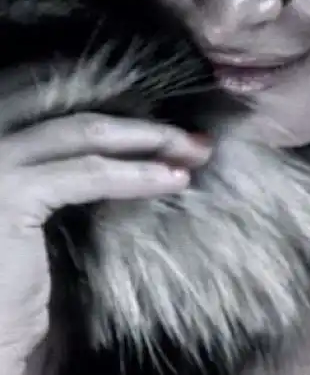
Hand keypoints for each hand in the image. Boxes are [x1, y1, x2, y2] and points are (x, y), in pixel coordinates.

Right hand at [0, 113, 210, 373]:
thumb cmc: (21, 288)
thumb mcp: (52, 220)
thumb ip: (75, 181)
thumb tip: (135, 157)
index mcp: (4, 150)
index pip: (64, 115)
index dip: (119, 116)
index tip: (168, 132)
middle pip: (79, 117)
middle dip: (144, 125)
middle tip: (194, 140)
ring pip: (88, 134)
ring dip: (150, 141)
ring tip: (195, 154)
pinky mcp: (10, 194)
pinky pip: (89, 174)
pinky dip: (137, 174)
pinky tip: (173, 179)